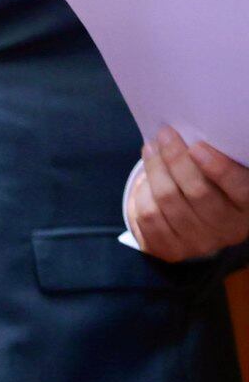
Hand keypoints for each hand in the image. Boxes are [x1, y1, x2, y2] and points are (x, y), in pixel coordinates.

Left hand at [128, 127, 248, 260]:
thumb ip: (216, 157)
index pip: (240, 188)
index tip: (197, 146)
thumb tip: (190, 132)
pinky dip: (143, 193)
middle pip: (197, 192)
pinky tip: (146, 179)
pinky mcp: (171, 249)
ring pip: (168, 200)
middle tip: (165, 134)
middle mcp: (228, 229)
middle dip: (176, 159)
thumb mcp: (222, 173)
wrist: (195, 224)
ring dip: (155, 169)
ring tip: (151, 148)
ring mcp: (199, 242)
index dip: (220, 169)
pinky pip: (148, 216)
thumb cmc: (212, 185)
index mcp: (247, 206)